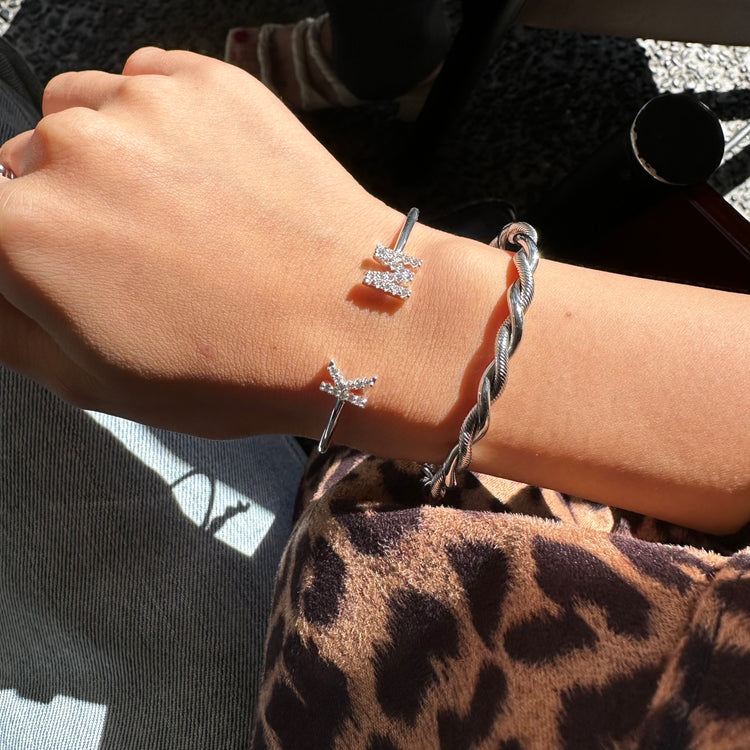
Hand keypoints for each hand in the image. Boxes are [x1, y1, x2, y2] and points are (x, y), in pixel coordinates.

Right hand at [0, 48, 398, 435]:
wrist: (351, 320)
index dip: (24, 255)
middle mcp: (67, 151)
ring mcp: (141, 104)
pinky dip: (157, 121)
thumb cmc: (236, 367)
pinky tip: (204, 173)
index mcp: (22, 234)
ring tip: (171, 209)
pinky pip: (144, 84)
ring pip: (77, 114)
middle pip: (23, 167)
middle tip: (135, 253)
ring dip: (101, 156)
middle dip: (59, 207)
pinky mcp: (206, 81)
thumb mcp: (98, 383)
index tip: (63, 267)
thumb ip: (9, 330)